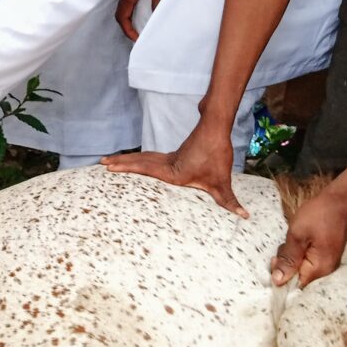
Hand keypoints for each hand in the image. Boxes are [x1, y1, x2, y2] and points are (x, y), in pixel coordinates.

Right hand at [102, 121, 247, 216]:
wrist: (216, 128)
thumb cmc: (217, 155)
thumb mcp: (222, 182)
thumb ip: (229, 201)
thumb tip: (244, 217)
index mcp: (172, 172)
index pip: (143, 169)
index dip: (125, 168)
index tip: (109, 167)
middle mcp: (166, 163)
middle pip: (138, 162)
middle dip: (119, 163)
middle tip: (102, 163)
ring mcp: (168, 157)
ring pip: (143, 158)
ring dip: (126, 160)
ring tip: (110, 161)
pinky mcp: (173, 155)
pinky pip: (150, 157)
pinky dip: (139, 160)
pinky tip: (136, 162)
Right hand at [116, 0, 176, 40]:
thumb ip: (156, 4)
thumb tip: (155, 20)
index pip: (121, 16)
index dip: (127, 30)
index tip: (136, 39)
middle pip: (121, 12)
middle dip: (127, 26)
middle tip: (137, 36)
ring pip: (127, 5)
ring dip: (131, 18)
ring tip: (141, 27)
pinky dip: (136, 10)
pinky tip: (147, 11)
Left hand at [269, 184, 346, 287]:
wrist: (340, 201)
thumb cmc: (319, 215)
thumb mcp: (297, 234)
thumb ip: (287, 259)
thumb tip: (277, 281)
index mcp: (319, 269)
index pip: (295, 287)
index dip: (281, 277)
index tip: (274, 261)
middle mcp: (326, 272)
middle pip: (298, 279)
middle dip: (286, 265)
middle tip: (285, 246)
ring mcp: (328, 264)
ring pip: (302, 269)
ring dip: (293, 258)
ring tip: (294, 240)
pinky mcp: (327, 257)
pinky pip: (309, 262)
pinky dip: (301, 253)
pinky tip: (300, 241)